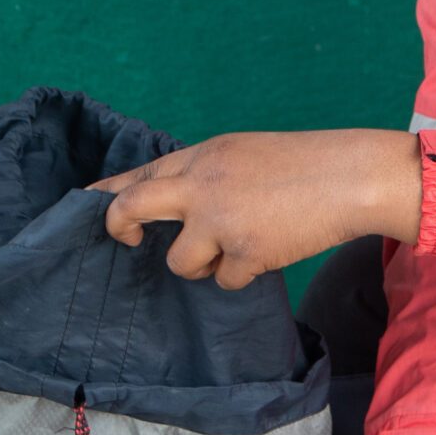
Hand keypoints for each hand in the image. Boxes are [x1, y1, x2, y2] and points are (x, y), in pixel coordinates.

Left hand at [95, 129, 422, 288]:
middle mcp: (201, 184)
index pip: (139, 174)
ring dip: (201, 265)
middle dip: (119, 228)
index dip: (107, 194)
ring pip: (179, 262)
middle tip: (127, 241)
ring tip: (233, 248)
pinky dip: (243, 274)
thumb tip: (171, 205)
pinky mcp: (245, 251)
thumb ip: (205, 176)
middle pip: (130, 208)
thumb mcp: (243, 154)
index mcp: (202, 156)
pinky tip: (268, 250)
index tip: (86, 206)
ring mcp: (220, 219)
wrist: (349, 176)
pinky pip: (225, 281)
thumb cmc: (303, 164)